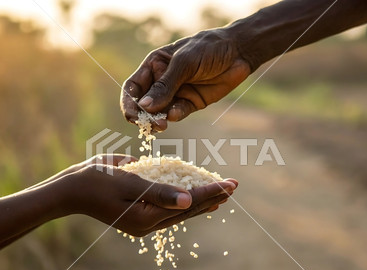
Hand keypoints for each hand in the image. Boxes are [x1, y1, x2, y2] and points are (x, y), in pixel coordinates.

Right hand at [62, 155, 237, 236]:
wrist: (73, 190)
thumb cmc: (97, 181)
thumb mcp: (128, 182)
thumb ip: (159, 192)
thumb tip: (187, 200)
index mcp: (146, 217)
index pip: (186, 203)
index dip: (211, 192)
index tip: (232, 184)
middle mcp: (148, 223)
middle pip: (187, 209)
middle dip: (211, 197)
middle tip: (233, 187)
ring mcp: (144, 221)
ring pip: (179, 212)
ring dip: (201, 201)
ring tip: (221, 195)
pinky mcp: (140, 215)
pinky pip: (167, 209)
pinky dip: (183, 202)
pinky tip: (194, 196)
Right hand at [120, 28, 250, 130]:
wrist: (238, 52)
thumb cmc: (208, 48)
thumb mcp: (184, 62)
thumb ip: (165, 85)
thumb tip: (144, 106)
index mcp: (154, 66)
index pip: (133, 88)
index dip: (129, 103)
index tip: (132, 116)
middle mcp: (162, 81)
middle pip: (144, 104)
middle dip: (143, 116)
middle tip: (149, 125)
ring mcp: (176, 94)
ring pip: (160, 112)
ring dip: (158, 119)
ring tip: (161, 124)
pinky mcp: (191, 103)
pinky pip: (178, 113)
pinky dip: (175, 116)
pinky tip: (175, 115)